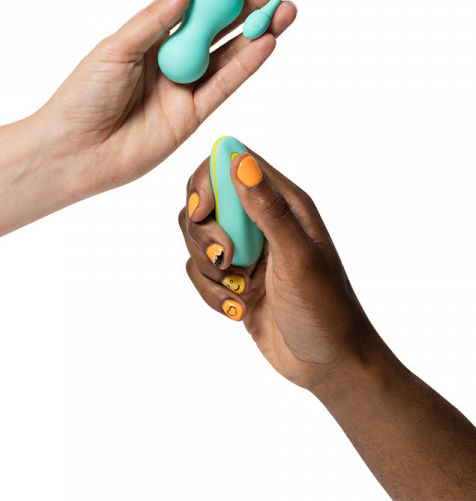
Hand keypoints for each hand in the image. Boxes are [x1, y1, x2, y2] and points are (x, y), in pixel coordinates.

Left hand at [37, 0, 296, 199]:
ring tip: (285, 10)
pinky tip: (266, 44)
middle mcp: (170, 58)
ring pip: (228, 55)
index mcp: (148, 36)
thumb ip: (155, 20)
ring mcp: (183, 87)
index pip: (190, 0)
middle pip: (217, 25)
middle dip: (249, 3)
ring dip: (257, 32)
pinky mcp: (192, 116)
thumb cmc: (83, 97)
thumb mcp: (116, 48)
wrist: (75, 152)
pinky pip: (224, 87)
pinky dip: (246, 66)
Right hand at [178, 148, 379, 391]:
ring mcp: (245, 249)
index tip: (204, 213)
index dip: (208, 181)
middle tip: (227, 261)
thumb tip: (239, 161)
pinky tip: (238, 309)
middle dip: (203, 233)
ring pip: (196, 237)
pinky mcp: (233, 277)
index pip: (232, 163)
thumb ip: (268, 210)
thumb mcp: (298, 258)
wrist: (328, 364)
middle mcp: (261, 220)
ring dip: (207, 268)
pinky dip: (210, 292)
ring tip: (239, 291)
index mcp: (284, 203)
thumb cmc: (326, 310)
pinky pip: (199, 271)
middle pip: (205, 200)